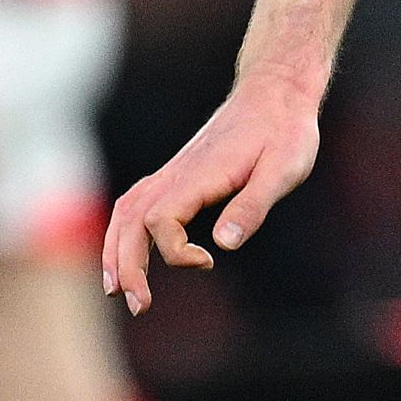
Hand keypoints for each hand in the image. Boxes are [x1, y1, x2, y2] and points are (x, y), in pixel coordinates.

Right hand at [101, 74, 324, 305]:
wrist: (275, 93)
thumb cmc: (284, 133)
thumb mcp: (283, 171)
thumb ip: (252, 206)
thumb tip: (224, 245)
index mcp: (199, 175)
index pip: (160, 220)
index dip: (174, 250)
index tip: (207, 262)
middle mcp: (177, 173)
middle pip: (131, 220)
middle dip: (127, 265)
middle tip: (138, 306)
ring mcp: (173, 173)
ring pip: (125, 212)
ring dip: (115, 251)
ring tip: (117, 291)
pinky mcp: (178, 174)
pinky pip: (136, 203)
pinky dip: (124, 232)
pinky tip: (127, 255)